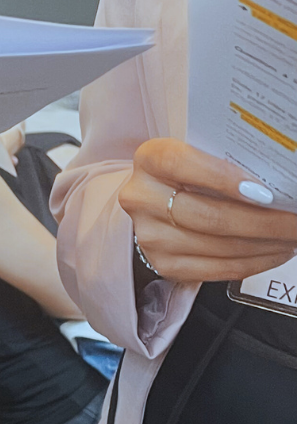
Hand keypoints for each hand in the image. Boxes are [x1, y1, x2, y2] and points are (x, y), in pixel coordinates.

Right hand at [120, 138, 296, 283]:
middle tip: (296, 219)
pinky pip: (220, 269)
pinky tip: (275, 251)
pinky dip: (255, 262)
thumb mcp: (193, 154)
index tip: (263, 192)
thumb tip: (272, 181)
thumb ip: (223, 162)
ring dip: (266, 244)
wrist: (151, 201)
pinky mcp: (164, 265)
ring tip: (291, 235)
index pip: (181, 164)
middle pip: (209, 216)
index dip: (222, 178)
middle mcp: (142, 197)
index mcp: (149, 159)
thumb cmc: (183, 174)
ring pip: (220, 246)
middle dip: (265, 221)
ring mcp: (151, 236)